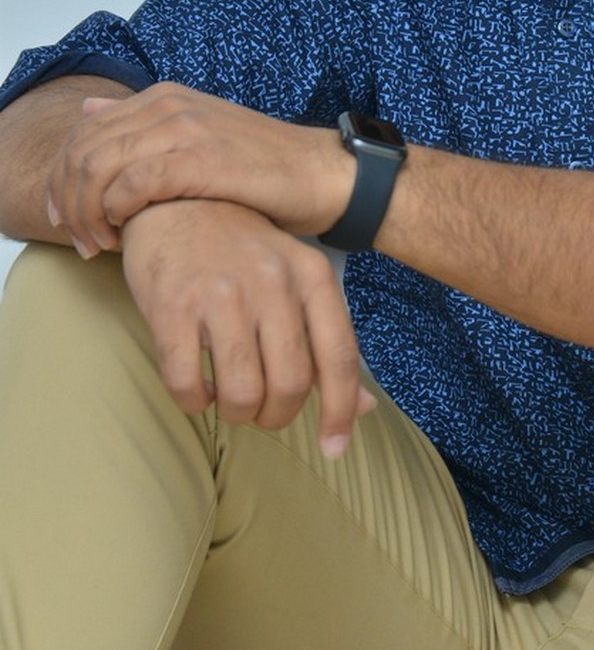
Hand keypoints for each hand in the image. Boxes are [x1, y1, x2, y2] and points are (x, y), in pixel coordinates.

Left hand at [47, 83, 351, 255]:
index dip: (62, 179)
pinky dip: (115, 214)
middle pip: (80, 151)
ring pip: (98, 168)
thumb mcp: (198, 134)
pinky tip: (124, 236)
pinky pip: (132, 185)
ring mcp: (185, 130)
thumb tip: (93, 110)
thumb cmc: (263, 168)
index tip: (68, 219)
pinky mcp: (202, 161)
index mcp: (163, 97)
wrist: (324, 174)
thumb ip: (143, 125)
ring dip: (86, 213)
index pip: (82, 132)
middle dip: (67, 201)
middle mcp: (168, 105)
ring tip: (99, 245)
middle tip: (79, 241)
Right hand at [120, 198, 372, 456]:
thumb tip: (365, 410)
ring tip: (230, 397)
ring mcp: (220, 294)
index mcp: (311, 275)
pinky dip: (194, 401)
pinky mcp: (172, 307)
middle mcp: (272, 282)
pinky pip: (187, 384)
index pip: (339, 358)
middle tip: (261, 410)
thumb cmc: (242, 250)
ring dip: (237, 412)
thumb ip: (328, 341)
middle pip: (289, 385)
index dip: (340, 412)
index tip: (333, 449)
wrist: (175, 200)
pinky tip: (197, 386)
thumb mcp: (296, 280)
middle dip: (276, 415)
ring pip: (241, 393)